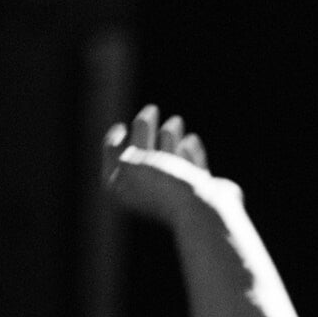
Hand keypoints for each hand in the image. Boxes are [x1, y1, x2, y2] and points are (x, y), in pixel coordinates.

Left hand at [103, 104, 232, 224]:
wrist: (204, 207)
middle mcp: (147, 195)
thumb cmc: (165, 186)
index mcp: (124, 192)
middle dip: (145, 131)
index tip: (122, 128)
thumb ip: (120, 152)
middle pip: (141, 159)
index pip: (112, 164)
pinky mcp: (201, 193)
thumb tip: (128, 147)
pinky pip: (193, 170)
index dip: (114, 142)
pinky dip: (191, 155)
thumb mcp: (129, 164)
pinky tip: (191, 141)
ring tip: (176, 120)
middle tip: (152, 109)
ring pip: (169, 162)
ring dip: (169, 139)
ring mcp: (175, 195)